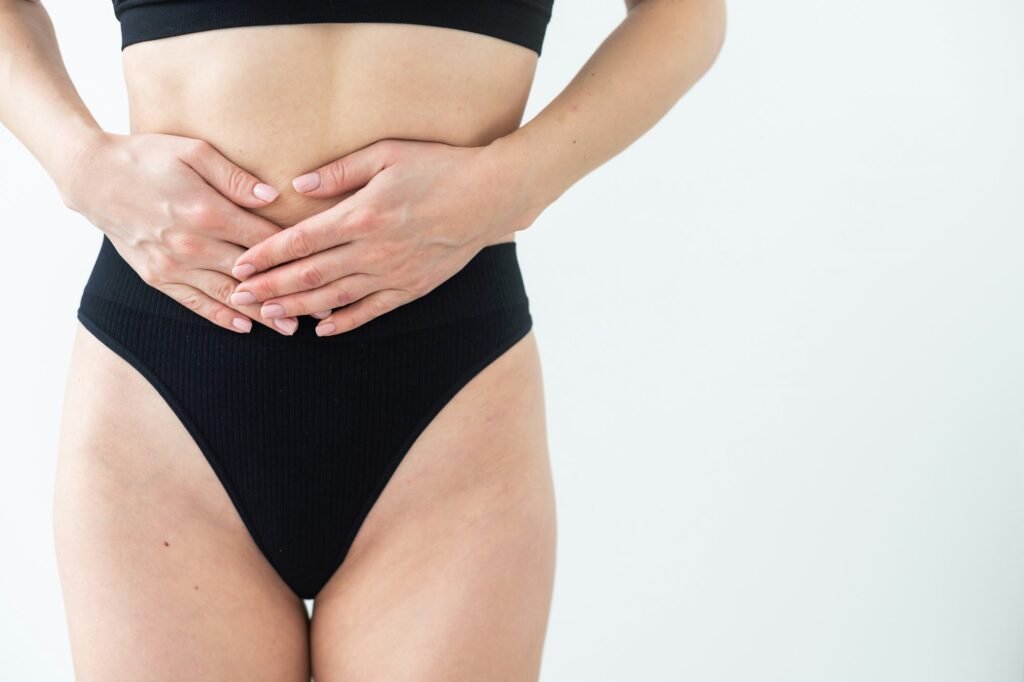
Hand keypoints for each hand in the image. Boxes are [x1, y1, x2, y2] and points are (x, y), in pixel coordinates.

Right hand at [63, 131, 300, 333]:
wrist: (93, 178)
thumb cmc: (148, 157)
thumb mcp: (193, 152)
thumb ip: (236, 178)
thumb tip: (274, 197)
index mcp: (207, 212)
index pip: (263, 241)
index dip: (296, 258)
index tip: (324, 270)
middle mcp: (192, 245)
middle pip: (251, 276)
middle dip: (286, 293)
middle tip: (319, 311)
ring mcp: (173, 265)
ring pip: (227, 296)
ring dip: (260, 315)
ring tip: (291, 329)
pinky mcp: (157, 276)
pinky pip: (194, 303)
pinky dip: (220, 316)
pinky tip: (245, 327)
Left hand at [229, 138, 532, 335]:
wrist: (489, 196)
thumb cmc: (438, 166)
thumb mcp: (387, 154)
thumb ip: (340, 171)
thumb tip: (297, 186)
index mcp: (363, 214)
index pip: (302, 240)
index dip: (267, 255)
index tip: (241, 265)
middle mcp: (374, 250)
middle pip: (310, 274)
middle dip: (270, 288)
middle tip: (237, 297)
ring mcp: (394, 273)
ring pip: (335, 297)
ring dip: (298, 308)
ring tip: (267, 315)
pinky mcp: (412, 287)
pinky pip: (372, 310)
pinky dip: (344, 321)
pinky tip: (321, 329)